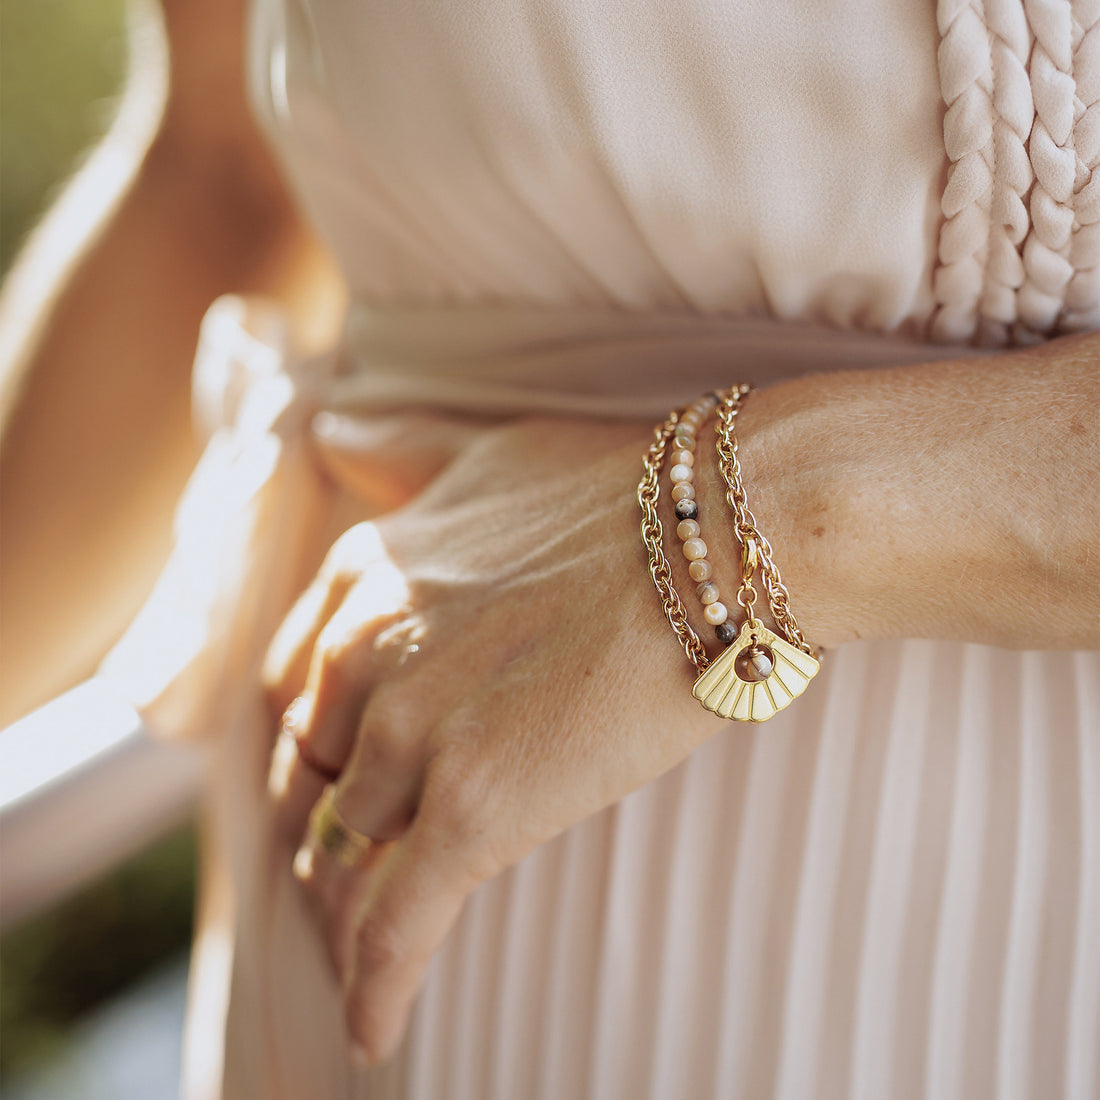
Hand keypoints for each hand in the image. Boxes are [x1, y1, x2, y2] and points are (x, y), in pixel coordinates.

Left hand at [262, 412, 744, 1064]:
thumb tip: (334, 426)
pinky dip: (380, 980)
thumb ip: (402, 454)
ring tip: (358, 942)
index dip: (308, 742)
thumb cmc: (628, 492)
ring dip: (345, 904)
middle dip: (322, 822)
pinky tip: (374, 1031)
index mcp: (365, 575)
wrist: (730, 530)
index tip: (326, 777)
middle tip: (342, 866)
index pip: (296, 685)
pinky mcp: (477, 806)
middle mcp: (368, 650)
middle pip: (313, 770)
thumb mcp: (487, 454)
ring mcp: (416, 732)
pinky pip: (402, 919)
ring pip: (348, 850)